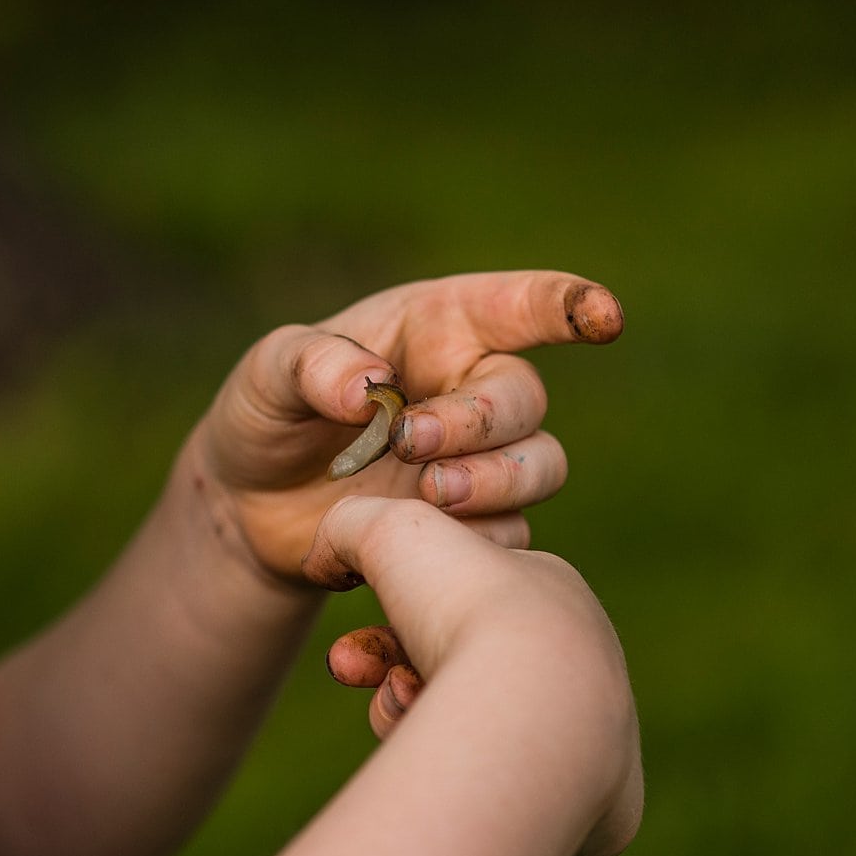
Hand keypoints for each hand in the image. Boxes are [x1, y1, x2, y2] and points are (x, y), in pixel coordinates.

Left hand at [184, 271, 623, 582]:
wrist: (252, 510)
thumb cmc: (266, 415)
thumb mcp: (267, 375)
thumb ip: (312, 365)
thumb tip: (368, 388)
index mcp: (439, 327)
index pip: (519, 305)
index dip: (569, 304)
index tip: (604, 318)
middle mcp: (473, 387)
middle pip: (525, 400)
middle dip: (479, 425)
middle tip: (412, 446)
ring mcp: (480, 459)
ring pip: (540, 467)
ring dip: (494, 484)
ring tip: (428, 497)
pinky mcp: (475, 523)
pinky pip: (509, 535)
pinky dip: (469, 545)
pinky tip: (405, 550)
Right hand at [307, 496, 643, 855]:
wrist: (536, 706)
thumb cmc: (471, 609)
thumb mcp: (394, 530)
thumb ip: (355, 525)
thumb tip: (327, 554)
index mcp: (549, 598)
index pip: (458, 609)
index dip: (389, 623)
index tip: (348, 645)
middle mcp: (576, 667)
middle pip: (457, 672)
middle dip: (391, 674)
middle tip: (349, 676)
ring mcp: (586, 739)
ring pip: (472, 730)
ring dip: (413, 716)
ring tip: (398, 709)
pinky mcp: (590, 811)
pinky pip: (506, 792)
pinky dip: (456, 771)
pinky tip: (438, 758)